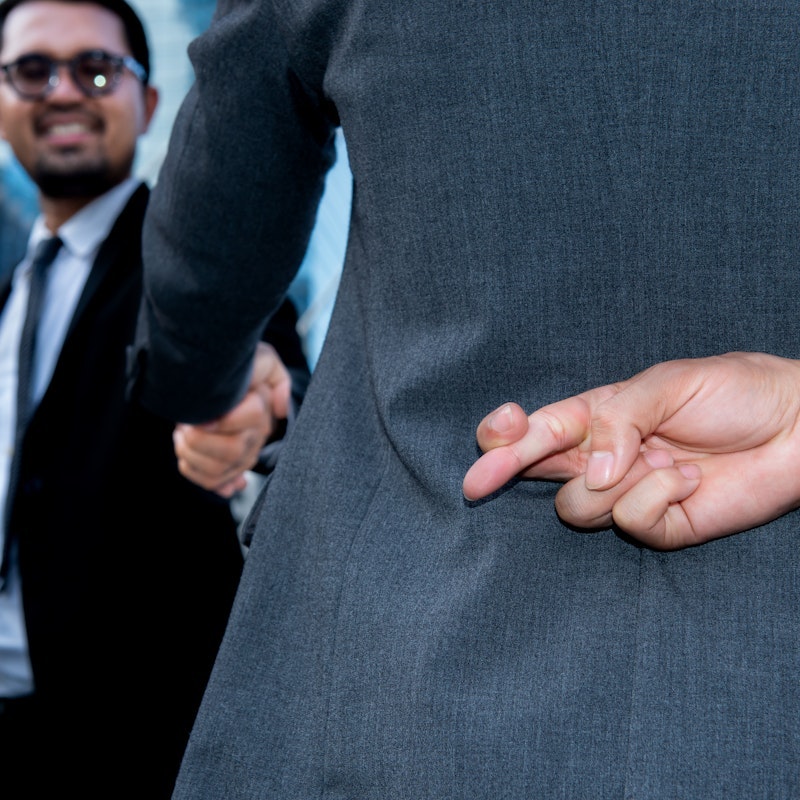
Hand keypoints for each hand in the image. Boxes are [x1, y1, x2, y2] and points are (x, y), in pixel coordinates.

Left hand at [173, 342, 291, 496]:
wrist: (213, 381)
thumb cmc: (238, 369)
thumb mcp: (261, 360)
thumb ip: (277, 377)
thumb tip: (280, 408)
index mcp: (262, 410)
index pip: (252, 419)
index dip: (224, 420)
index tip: (202, 415)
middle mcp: (256, 436)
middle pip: (233, 451)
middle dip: (199, 440)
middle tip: (186, 424)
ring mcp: (244, 456)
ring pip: (217, 470)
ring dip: (189, 453)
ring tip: (182, 432)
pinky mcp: (228, 470)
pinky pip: (210, 482)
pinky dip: (191, 469)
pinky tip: (185, 450)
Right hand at [462, 352, 799, 549]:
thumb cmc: (735, 391)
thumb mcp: (666, 383)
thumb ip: (617, 419)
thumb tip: (591, 470)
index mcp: (600, 414)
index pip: (538, 426)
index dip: (506, 433)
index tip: (495, 433)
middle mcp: (604, 456)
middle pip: (534, 468)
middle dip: (501, 470)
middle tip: (477, 483)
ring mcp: (628, 493)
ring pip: (576, 505)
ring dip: (613, 483)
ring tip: (664, 459)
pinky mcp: (659, 525)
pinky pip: (630, 524)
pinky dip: (657, 498)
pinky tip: (689, 480)